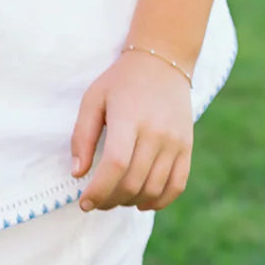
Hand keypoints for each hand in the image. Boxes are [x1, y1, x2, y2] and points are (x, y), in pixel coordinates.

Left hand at [70, 50, 193, 211]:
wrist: (162, 62)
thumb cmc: (121, 82)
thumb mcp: (93, 99)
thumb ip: (81, 136)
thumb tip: (77, 173)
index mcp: (128, 118)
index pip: (115, 165)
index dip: (98, 190)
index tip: (84, 202)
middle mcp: (156, 132)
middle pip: (133, 182)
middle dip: (110, 200)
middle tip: (96, 202)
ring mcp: (175, 141)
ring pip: (153, 189)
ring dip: (131, 202)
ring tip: (115, 199)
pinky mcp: (187, 147)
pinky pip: (177, 185)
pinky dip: (159, 201)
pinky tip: (141, 202)